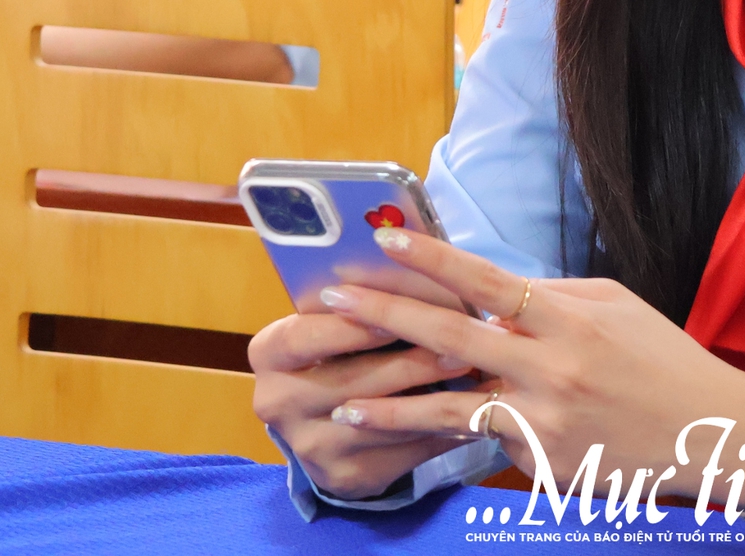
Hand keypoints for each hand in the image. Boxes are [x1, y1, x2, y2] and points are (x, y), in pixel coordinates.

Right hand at [250, 310, 479, 498]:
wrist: (322, 417)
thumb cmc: (338, 346)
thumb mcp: (334, 319)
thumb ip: (362, 299)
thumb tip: (419, 267)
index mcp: (270, 352)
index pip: (304, 338)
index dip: (351, 328)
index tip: (397, 315)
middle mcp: (278, 402)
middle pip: (349, 382)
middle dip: (410, 362)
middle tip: (460, 344)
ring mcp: (309, 445)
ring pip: (381, 421)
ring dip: (433, 397)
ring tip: (474, 372)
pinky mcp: (343, 477)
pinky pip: (400, 452)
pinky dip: (439, 429)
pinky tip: (470, 409)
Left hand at [312, 230, 744, 507]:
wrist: (712, 434)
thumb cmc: (664, 361)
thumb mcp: (617, 308)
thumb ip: (554, 297)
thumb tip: (494, 289)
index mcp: (571, 319)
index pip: (488, 280)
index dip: (433, 259)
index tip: (386, 239)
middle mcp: (553, 367)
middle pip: (453, 336)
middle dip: (387, 314)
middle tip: (333, 298)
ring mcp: (545, 419)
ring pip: (450, 404)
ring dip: (390, 399)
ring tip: (340, 395)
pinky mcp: (543, 460)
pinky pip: (480, 441)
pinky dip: (434, 432)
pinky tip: (391, 429)